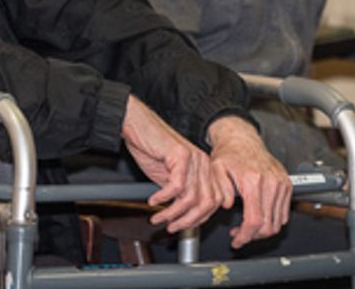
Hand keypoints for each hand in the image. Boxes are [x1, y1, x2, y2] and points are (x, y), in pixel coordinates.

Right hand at [121, 96, 220, 231]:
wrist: (139, 126)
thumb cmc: (153, 149)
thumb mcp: (171, 177)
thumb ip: (181, 194)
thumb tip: (184, 217)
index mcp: (204, 168)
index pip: (215, 200)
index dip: (201, 217)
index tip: (184, 225)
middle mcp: (203, 162)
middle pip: (207, 202)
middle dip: (188, 221)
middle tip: (171, 227)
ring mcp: (194, 158)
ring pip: (192, 198)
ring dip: (173, 213)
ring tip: (159, 217)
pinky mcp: (181, 154)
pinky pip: (177, 186)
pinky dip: (163, 198)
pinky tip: (153, 200)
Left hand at [206, 115, 291, 247]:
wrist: (243, 139)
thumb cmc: (229, 153)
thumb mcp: (216, 169)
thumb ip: (221, 189)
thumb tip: (228, 206)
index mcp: (253, 181)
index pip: (254, 220)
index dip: (245, 236)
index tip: (237, 241)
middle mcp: (271, 182)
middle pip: (268, 226)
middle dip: (252, 236)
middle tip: (239, 234)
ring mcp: (281, 183)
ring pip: (278, 222)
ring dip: (262, 230)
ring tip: (247, 225)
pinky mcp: (287, 184)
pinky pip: (284, 213)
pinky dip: (272, 221)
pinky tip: (259, 216)